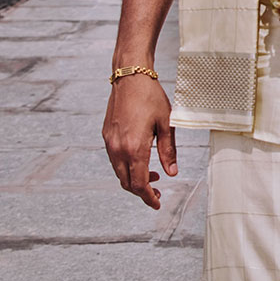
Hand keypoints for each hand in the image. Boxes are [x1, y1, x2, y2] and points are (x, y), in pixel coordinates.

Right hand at [102, 74, 176, 208]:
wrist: (130, 77)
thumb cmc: (150, 97)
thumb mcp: (166, 124)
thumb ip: (168, 151)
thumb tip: (172, 173)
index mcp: (134, 148)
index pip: (139, 184)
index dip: (148, 197)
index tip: (157, 204)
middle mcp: (118, 148)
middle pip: (127, 183)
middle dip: (142, 192)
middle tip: (158, 192)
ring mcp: (110, 142)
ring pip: (119, 173)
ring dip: (133, 179)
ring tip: (152, 175)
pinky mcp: (106, 136)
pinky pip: (115, 160)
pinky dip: (126, 167)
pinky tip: (140, 160)